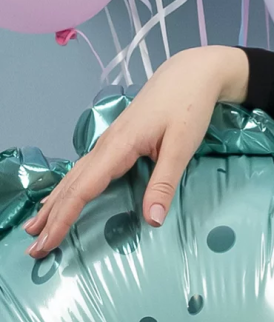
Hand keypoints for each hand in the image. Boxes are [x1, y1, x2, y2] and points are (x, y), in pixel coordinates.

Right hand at [23, 46, 248, 258]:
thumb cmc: (189, 106)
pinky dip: (71, 185)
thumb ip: (165, 183)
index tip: (46, 245)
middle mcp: (108, 143)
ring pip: (76, 174)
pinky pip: (87, 166)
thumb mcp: (181, 146)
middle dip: (51, 216)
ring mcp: (111, 139)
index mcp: (118, 146)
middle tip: (33, 248)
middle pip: (72, 183)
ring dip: (56, 200)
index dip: (63, 219)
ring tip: (36, 224)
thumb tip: (152, 221)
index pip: (83, 189)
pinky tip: (66, 193)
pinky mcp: (119, 137)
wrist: (192, 72)